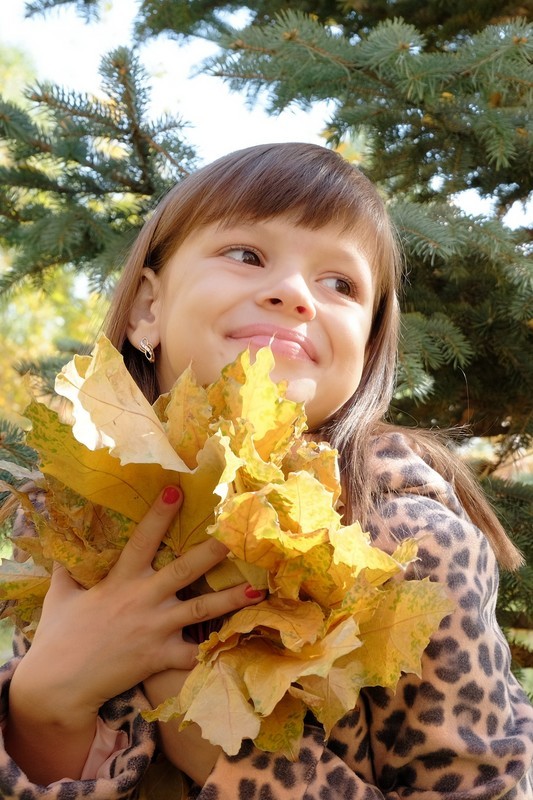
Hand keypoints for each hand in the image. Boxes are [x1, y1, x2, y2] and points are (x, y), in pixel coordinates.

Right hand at [5, 486, 264, 782]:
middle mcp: (143, 599)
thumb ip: (67, 567)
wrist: (58, 684)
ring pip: (201, 609)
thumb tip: (63, 544)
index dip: (160, 514)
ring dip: (230, 598)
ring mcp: (155, 628)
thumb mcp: (61, 594)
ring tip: (257, 588)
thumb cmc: (59, 636)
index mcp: (120, 580)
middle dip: (213, 551)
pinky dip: (216, 649)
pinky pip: (194, 653)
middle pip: (185, 569)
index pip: (143, 539)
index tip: (178, 490)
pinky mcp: (160, 657)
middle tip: (238, 534)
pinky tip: (240, 641)